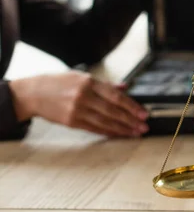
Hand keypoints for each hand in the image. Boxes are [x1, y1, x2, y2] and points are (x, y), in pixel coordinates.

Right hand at [9, 71, 148, 136]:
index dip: (132, 106)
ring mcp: (77, 110)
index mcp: (89, 83)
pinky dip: (109, 132)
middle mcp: (84, 96)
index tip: (143, 113)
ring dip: (123, 129)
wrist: (32, 93)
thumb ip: (105, 84)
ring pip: (105, 122)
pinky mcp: (72, 122)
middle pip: (113, 111)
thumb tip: (125, 87)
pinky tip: (119, 134)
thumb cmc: (58, 83)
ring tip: (135, 133)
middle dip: (131, 120)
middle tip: (144, 126)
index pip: (116, 96)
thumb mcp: (81, 76)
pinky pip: (94, 128)